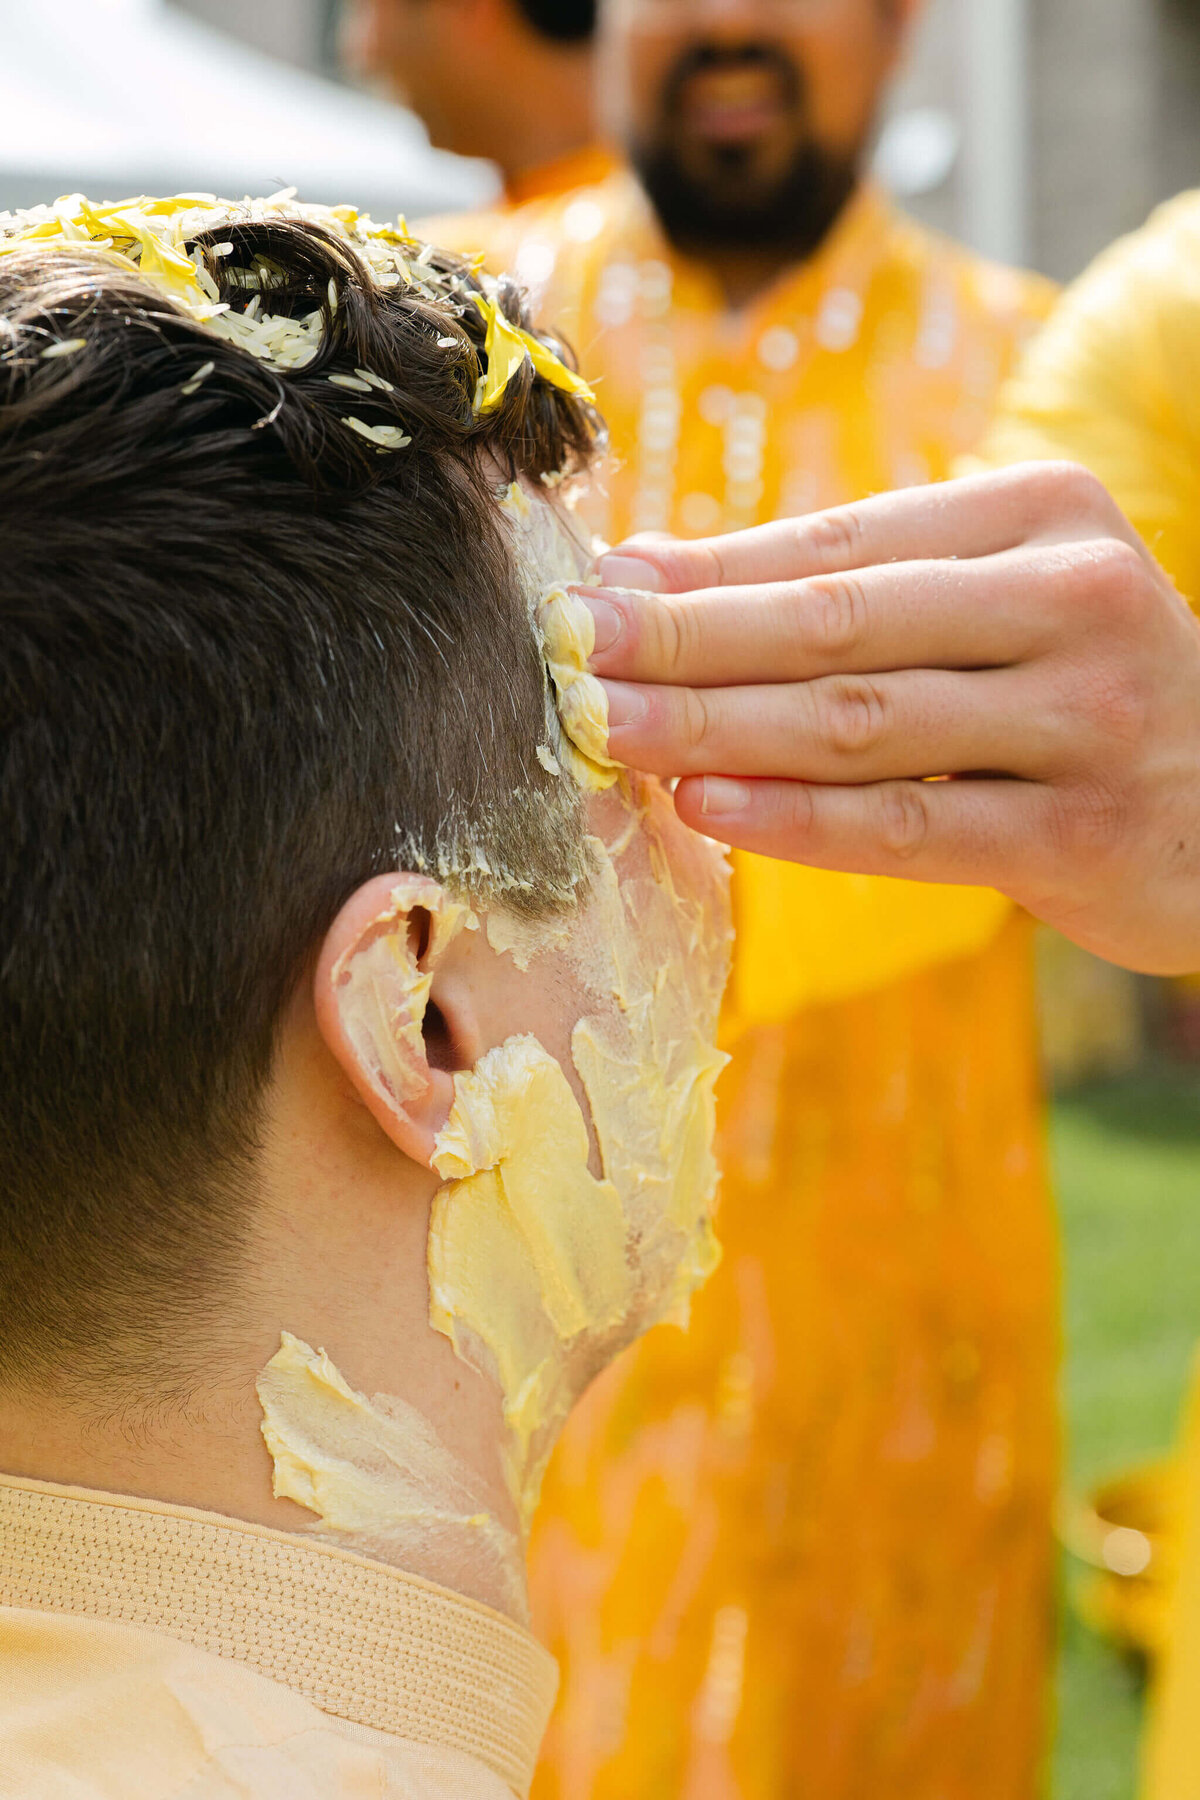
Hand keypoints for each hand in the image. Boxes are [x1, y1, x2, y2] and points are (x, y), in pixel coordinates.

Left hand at [577, 462, 1199, 974]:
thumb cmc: (1081, 689)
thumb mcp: (997, 602)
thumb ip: (852, 587)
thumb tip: (654, 576)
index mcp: (1044, 516)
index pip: (843, 542)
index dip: (710, 572)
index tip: (598, 591)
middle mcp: (1073, 600)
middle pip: (840, 624)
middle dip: (689, 642)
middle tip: (573, 653)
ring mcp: (1085, 719)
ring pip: (864, 723)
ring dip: (718, 728)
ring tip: (608, 730)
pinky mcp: (1081, 833)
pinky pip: (913, 828)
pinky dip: (799, 819)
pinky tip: (705, 806)